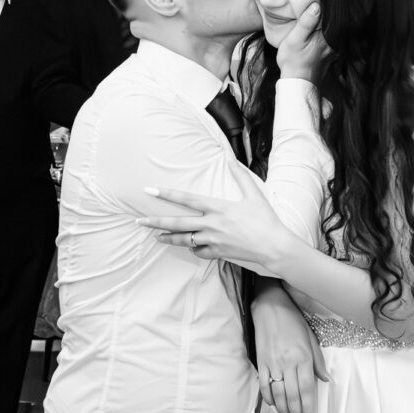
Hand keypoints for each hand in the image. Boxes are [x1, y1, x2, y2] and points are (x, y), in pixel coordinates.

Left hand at [136, 163, 287, 272]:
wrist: (274, 247)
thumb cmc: (266, 220)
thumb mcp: (254, 195)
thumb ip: (240, 177)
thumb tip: (231, 159)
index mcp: (218, 208)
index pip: (186, 199)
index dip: (167, 194)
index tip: (151, 190)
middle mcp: (211, 224)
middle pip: (177, 223)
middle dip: (155, 222)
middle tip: (139, 222)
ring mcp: (212, 241)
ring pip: (183, 240)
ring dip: (168, 237)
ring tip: (156, 236)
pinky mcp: (217, 253)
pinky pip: (198, 251)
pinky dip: (193, 248)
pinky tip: (190, 245)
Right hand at [252, 285, 330, 412]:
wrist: (269, 307)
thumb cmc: (293, 321)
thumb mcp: (311, 338)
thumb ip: (318, 361)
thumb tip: (325, 380)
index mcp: (302, 357)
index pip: (307, 389)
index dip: (309, 409)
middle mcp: (287, 363)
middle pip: (293, 396)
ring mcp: (272, 364)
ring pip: (278, 395)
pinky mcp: (261, 363)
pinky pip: (265, 386)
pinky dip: (269, 400)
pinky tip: (275, 409)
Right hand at [275, 2, 330, 82]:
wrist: (297, 85)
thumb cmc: (293, 62)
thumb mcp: (295, 40)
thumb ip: (306, 23)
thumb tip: (316, 6)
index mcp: (326, 36)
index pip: (329, 15)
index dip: (323, 5)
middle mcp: (332, 42)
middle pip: (331, 22)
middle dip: (324, 14)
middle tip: (315, 4)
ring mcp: (332, 49)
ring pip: (330, 31)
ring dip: (323, 24)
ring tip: (314, 16)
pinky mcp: (329, 55)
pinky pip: (329, 39)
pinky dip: (323, 34)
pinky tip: (315, 33)